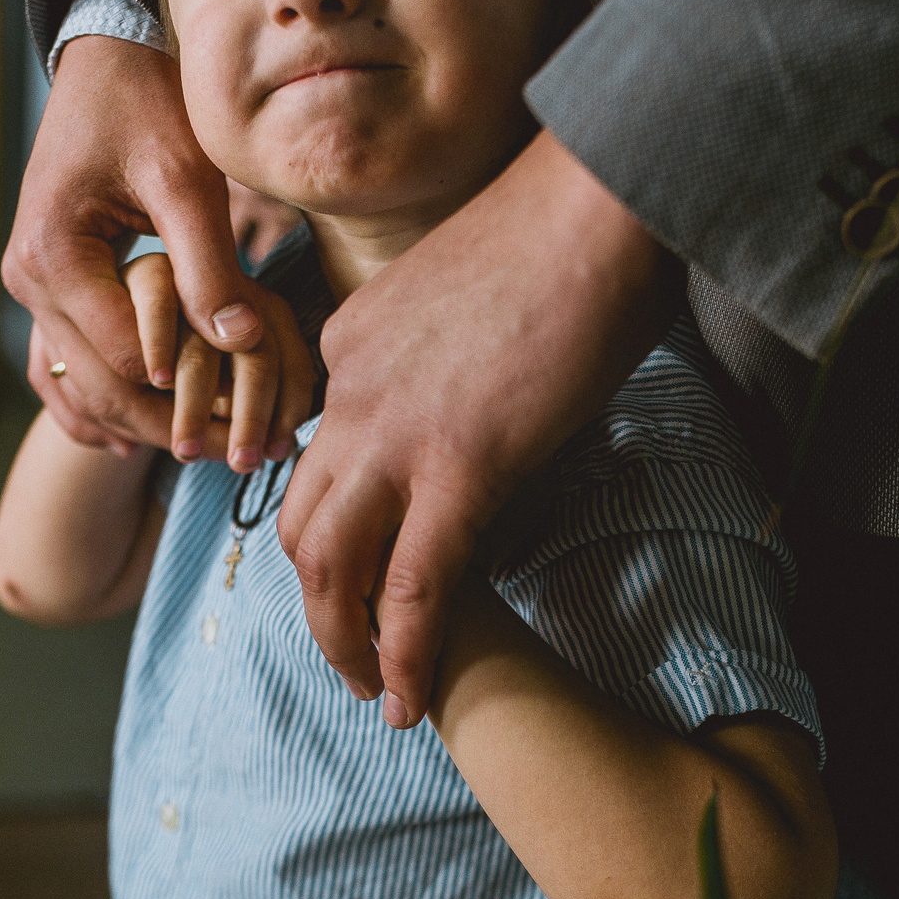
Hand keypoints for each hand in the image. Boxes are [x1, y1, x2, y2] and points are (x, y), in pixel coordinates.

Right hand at [1, 35, 314, 455]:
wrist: (102, 63)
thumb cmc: (147, 105)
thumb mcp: (186, 178)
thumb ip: (210, 264)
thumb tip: (241, 342)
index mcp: (52, 256)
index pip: (127, 357)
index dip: (191, 393)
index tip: (252, 418)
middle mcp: (26, 281)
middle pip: (102, 388)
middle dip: (172, 426)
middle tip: (245, 456)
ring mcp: (30, 290)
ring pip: (87, 387)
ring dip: (148, 423)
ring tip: (217, 450)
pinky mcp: (47, 290)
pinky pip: (70, 369)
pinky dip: (109, 406)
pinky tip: (151, 442)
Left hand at [278, 131, 680, 724]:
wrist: (598, 195)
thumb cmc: (566, 224)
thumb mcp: (472, 284)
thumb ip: (452, 343)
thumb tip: (492, 382)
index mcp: (351, 341)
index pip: (323, 450)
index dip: (340, 517)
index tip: (369, 560)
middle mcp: (351, 393)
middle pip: (300, 520)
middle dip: (317, 600)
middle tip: (348, 651)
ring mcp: (396, 435)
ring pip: (331, 567)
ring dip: (344, 641)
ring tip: (372, 692)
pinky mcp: (459, 469)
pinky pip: (413, 589)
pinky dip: (405, 656)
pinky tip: (410, 702)